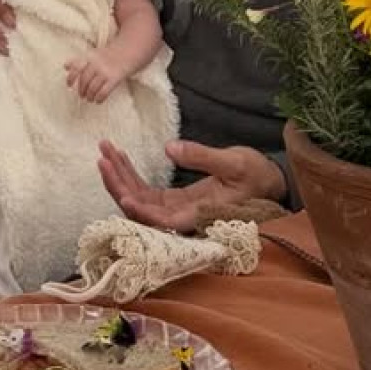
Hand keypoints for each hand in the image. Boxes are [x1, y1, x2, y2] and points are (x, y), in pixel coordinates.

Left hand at [66, 53, 118, 103]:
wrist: (127, 53)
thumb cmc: (107, 56)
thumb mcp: (92, 54)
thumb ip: (79, 60)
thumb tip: (65, 67)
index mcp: (89, 57)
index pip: (76, 67)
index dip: (71, 77)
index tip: (69, 85)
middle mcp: (96, 64)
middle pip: (84, 80)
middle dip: (81, 90)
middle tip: (82, 95)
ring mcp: (105, 72)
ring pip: (92, 88)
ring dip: (89, 96)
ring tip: (89, 99)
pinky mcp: (114, 79)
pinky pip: (103, 92)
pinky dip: (99, 99)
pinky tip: (98, 101)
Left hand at [97, 139, 289, 232]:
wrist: (268, 182)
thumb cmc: (255, 175)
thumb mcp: (234, 161)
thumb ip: (203, 156)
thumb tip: (170, 149)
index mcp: (199, 214)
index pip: (163, 220)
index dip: (141, 212)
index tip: (124, 195)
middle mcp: (183, 217)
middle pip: (142, 210)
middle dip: (119, 185)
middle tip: (102, 158)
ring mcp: (176, 209)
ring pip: (140, 199)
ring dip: (120, 177)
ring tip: (104, 150)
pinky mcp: (174, 200)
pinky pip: (146, 191)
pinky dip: (131, 174)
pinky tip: (118, 156)